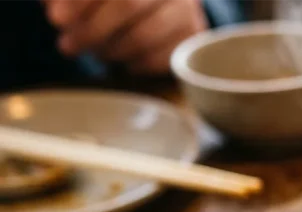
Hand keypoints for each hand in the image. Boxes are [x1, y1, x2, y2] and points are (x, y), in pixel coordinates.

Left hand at [43, 0, 207, 75]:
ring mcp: (185, 7)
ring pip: (143, 36)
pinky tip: (124, 58)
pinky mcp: (193, 35)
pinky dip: (135, 63)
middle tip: (69, 46)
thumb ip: (68, 0)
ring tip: (96, 51)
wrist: (163, 6)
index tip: (57, 20)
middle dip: (92, 29)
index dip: (80, 2)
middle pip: (128, 4)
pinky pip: (160, 57)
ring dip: (110, 50)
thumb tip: (56, 10)